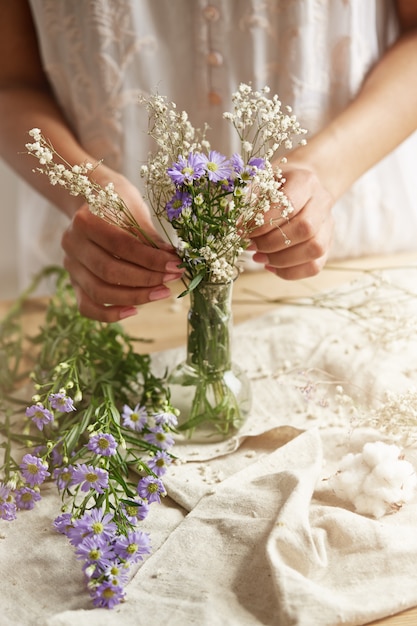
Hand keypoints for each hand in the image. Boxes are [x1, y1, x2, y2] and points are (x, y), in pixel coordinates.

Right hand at [61, 177, 183, 321]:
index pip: (121, 246)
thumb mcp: (133, 209)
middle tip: (172, 279)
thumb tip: (172, 260)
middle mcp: (73, 244)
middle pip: (109, 271)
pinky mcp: (74, 282)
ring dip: (134, 297)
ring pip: (99, 292)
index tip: (176, 265)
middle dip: (146, 279)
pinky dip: (109, 314)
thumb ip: (149, 236)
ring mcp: (71, 265)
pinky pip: (87, 306)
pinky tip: (134, 310)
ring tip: (162, 292)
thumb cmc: (117, 201)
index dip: (151, 259)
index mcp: (85, 220)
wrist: (90, 198)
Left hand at [249, 165, 333, 278]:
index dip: (264, 222)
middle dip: (271, 242)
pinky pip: (314, 266)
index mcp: (306, 181)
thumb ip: (248, 197)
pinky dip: (290, 271)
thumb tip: (236, 220)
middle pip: (305, 229)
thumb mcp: (260, 180)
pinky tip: (271, 266)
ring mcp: (328, 225)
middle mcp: (322, 202)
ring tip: (258, 257)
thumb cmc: (276, 184)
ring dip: (281, 259)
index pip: (289, 204)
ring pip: (314, 250)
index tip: (243, 230)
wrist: (300, 187)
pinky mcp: (327, 245)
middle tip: (250, 245)